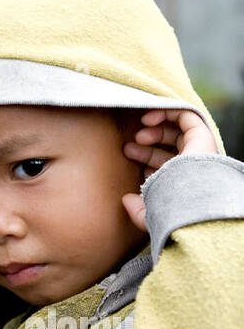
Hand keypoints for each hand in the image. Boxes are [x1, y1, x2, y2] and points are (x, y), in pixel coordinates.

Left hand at [122, 108, 217, 230]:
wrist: (188, 202)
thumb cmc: (171, 213)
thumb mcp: (149, 216)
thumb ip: (137, 211)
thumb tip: (126, 200)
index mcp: (183, 183)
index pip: (165, 166)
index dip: (146, 160)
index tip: (129, 159)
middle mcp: (193, 166)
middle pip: (169, 147)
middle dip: (146, 144)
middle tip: (127, 149)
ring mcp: (199, 150)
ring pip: (176, 131)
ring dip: (154, 129)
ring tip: (138, 136)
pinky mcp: (202, 136)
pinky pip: (186, 115)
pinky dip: (166, 112)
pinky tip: (147, 119)